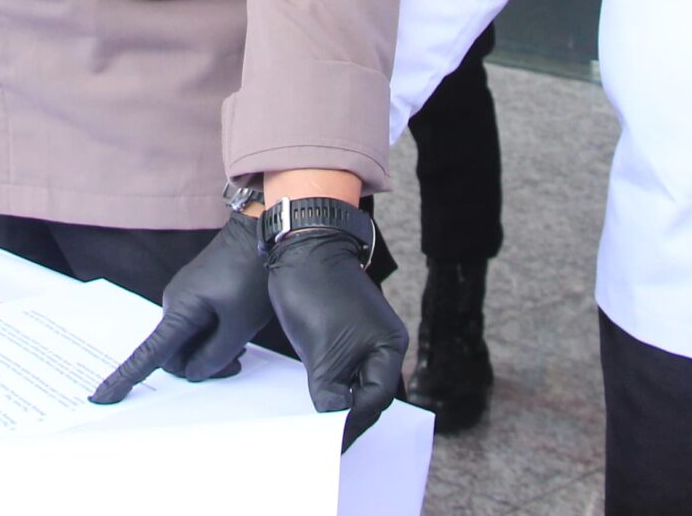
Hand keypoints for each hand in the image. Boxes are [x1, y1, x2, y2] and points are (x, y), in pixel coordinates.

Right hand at [91, 214, 270, 403]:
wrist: (259, 232)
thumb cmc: (250, 274)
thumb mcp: (239, 324)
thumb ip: (215, 356)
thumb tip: (192, 373)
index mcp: (179, 312)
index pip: (147, 354)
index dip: (124, 379)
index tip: (102, 397)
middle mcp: (174, 304)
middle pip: (175, 354)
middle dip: (200, 365)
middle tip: (236, 362)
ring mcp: (185, 296)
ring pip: (189, 340)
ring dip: (210, 349)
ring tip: (241, 344)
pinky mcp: (197, 292)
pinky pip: (197, 325)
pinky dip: (213, 335)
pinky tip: (236, 329)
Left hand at [267, 227, 407, 448]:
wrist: (301, 243)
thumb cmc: (316, 292)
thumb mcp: (321, 353)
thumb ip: (331, 395)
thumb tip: (334, 424)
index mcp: (390, 348)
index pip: (374, 402)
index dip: (352, 425)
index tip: (330, 446)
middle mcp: (384, 343)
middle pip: (369, 394)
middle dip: (348, 417)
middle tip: (322, 442)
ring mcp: (365, 336)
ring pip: (354, 382)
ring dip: (338, 402)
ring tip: (316, 425)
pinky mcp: (345, 330)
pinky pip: (342, 367)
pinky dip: (331, 385)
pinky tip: (314, 397)